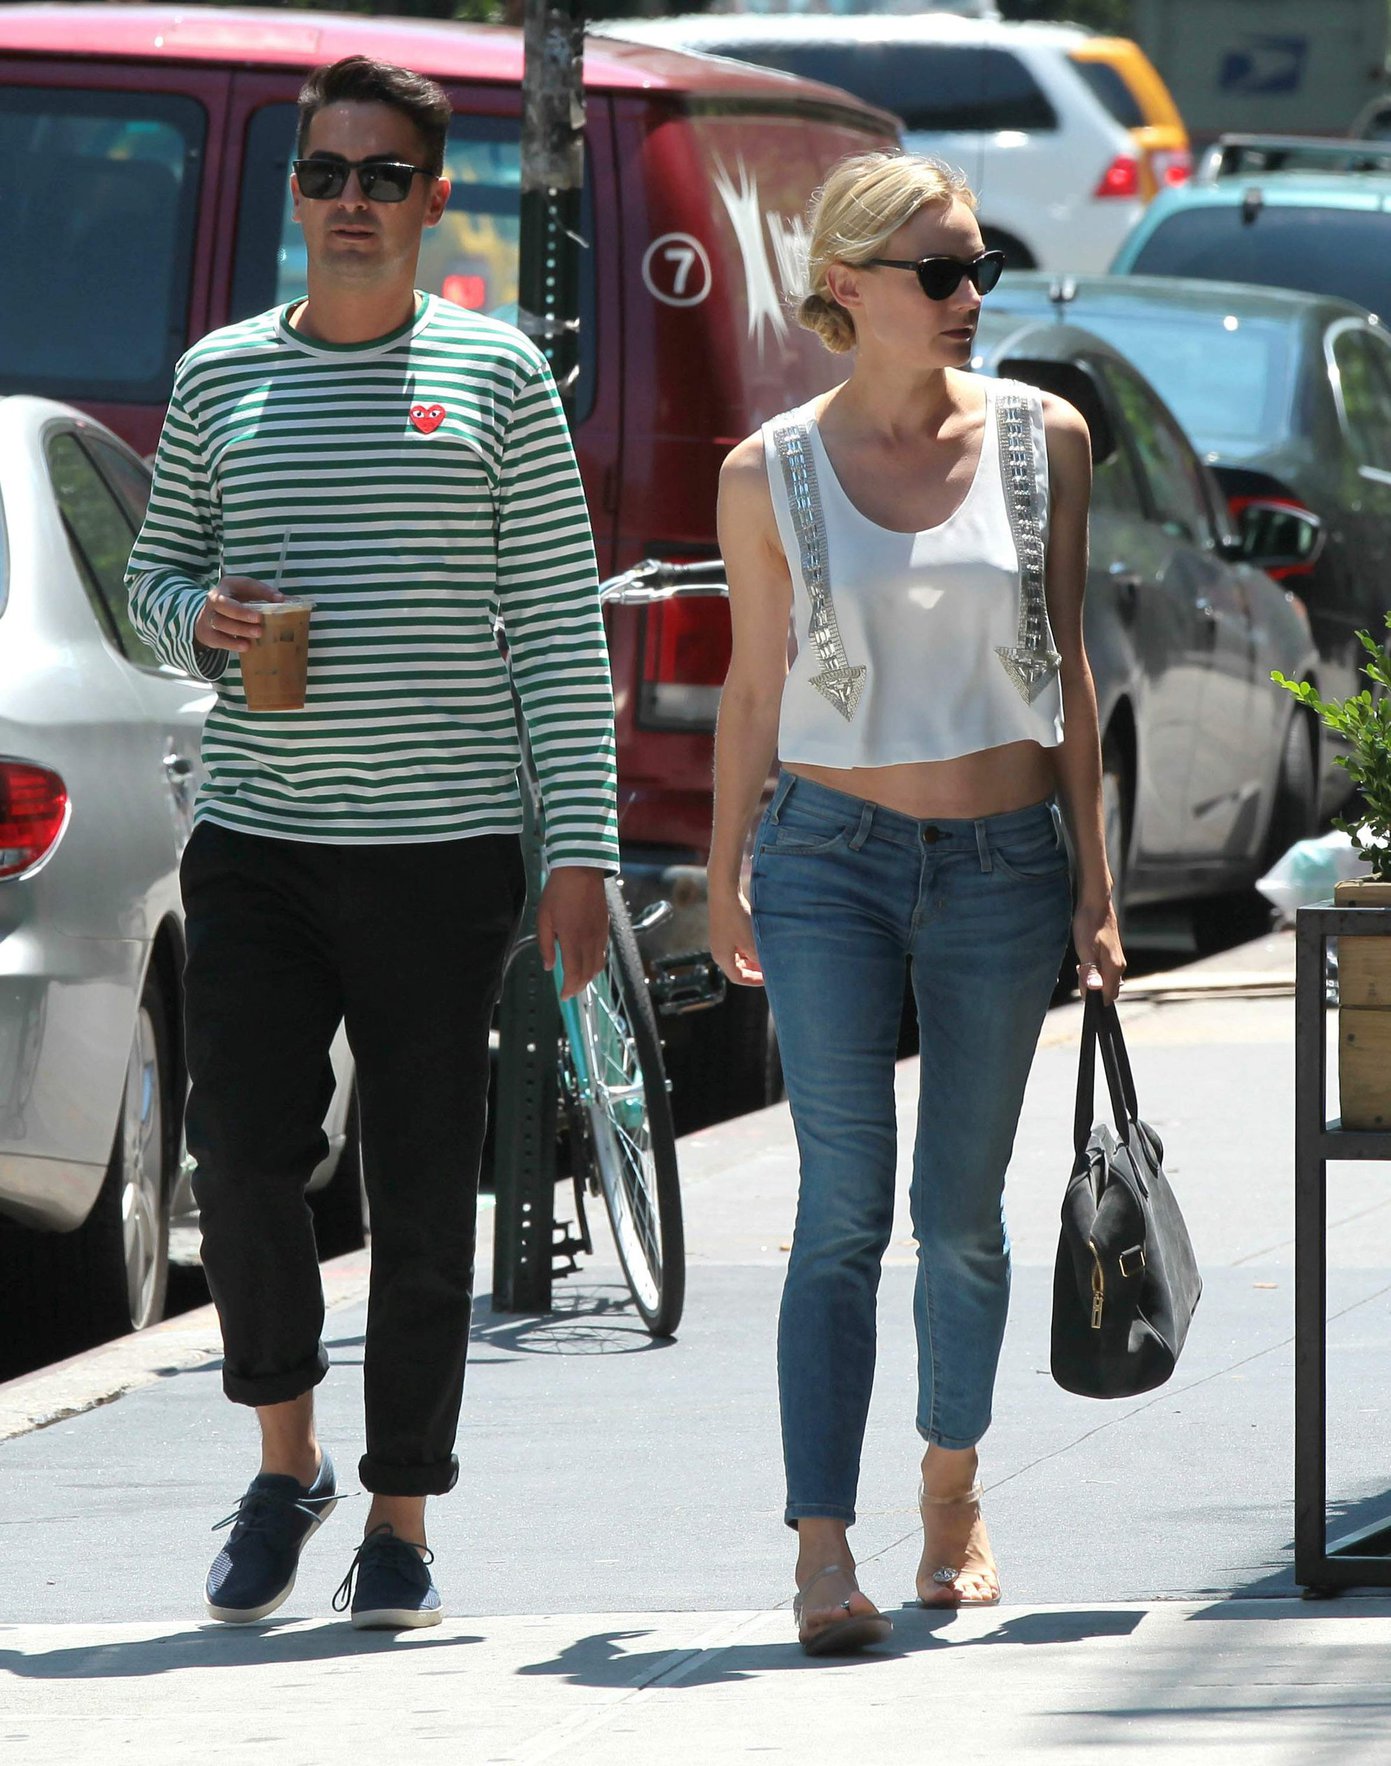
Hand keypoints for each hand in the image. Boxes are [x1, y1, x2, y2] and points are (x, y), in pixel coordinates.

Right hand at [194, 576, 284, 652]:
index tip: (279, 599)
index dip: (262, 591)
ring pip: (220, 622)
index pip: (245, 584)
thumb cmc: (236, 605)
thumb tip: (292, 602)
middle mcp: (215, 599)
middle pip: (223, 604)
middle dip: (241, 612)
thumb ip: (266, 598)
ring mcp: (208, 617)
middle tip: (259, 620)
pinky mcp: (207, 634)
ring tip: (257, 634)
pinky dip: (231, 644)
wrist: (208, 618)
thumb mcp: (247, 596)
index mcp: (228, 585)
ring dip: (239, 629)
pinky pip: (218, 639)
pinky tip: (245, 647)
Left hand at [537, 868, 608, 1000]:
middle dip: (578, 987)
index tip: (563, 996)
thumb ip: (546, 945)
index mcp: (572, 940)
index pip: (573, 973)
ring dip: (588, 978)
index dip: (569, 988)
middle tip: (569, 992)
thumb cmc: (557, 894)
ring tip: (578, 981)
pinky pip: (603, 954)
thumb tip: (548, 966)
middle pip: (587, 974)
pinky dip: (596, 965)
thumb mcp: (543, 919)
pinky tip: (588, 965)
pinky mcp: (605, 929)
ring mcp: (599, 936)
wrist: (581, 872)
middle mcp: (589, 942)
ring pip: (598, 966)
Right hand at [710, 883, 763, 987]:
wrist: (724, 891)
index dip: (754, 980)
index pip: (738, 978)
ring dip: (752, 957)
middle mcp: (718, 950)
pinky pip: (736, 944)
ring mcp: (719, 939)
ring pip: (738, 956)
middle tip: (770, 966)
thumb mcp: (752, 943)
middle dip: (754, 969)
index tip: (769, 978)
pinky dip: (748, 946)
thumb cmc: (737, 918)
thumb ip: (760, 959)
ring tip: (767, 953)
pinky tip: (759, 939)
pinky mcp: (723, 928)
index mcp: (722, 958)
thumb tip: (769, 970)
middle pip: (737, 968)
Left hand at [1074, 896, 1124, 1004]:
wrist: (1096, 904)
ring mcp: (1117, 960)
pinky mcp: (1112, 954)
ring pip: (1106, 981)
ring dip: (1093, 980)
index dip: (1093, 998)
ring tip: (1081, 967)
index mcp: (1114, 968)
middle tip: (1080, 976)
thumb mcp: (1085, 949)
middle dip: (1093, 990)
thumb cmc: (1089, 925)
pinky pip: (1105, 972)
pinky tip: (1085, 962)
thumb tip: (1094, 990)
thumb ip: (1090, 971)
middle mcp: (1119, 966)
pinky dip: (1095, 972)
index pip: (1107, 995)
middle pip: (1108, 990)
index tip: (1081, 990)